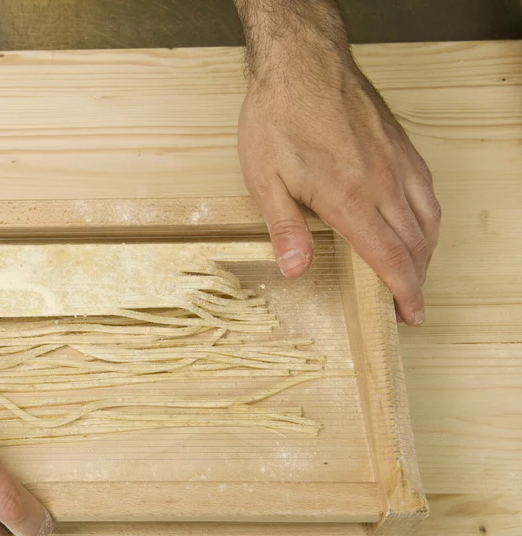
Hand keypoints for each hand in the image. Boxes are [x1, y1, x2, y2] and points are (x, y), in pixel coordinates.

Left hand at [236, 19, 439, 324]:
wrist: (303, 63)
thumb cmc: (278, 118)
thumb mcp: (264, 178)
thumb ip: (284, 228)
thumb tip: (296, 270)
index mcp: (349, 198)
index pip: (389, 257)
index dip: (404, 292)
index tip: (410, 315)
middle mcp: (382, 182)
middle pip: (414, 245)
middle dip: (416, 282)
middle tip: (410, 307)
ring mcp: (397, 162)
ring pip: (428, 219)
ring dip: (425, 254)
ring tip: (414, 276)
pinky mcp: (401, 146)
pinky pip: (427, 191)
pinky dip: (428, 219)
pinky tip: (417, 227)